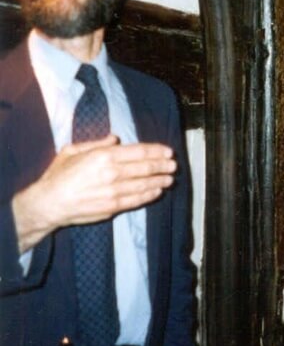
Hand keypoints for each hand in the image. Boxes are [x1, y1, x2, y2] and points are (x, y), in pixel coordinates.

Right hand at [12, 135, 176, 252]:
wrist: (48, 203)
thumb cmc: (58, 175)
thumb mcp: (73, 150)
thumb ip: (96, 143)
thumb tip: (115, 139)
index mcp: (103, 156)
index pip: (139, 152)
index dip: (157, 151)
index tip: (168, 152)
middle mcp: (112, 172)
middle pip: (146, 167)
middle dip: (162, 166)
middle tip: (173, 165)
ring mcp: (114, 191)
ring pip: (144, 184)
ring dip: (160, 181)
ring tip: (169, 179)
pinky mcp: (112, 206)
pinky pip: (137, 200)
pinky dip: (149, 195)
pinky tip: (157, 192)